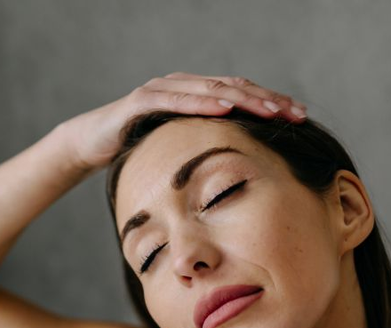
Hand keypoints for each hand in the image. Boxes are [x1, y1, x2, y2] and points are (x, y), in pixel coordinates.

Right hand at [57, 72, 308, 171]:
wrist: (89, 142)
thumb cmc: (136, 149)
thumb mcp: (178, 152)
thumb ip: (204, 153)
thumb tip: (239, 178)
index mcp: (196, 96)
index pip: (241, 95)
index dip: (271, 104)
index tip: (300, 117)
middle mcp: (183, 85)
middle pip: (234, 87)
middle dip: (267, 99)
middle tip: (296, 113)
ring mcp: (163, 89)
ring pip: (210, 89)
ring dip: (244, 98)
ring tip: (270, 110)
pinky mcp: (142, 100)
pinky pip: (175, 99)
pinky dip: (201, 102)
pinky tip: (225, 107)